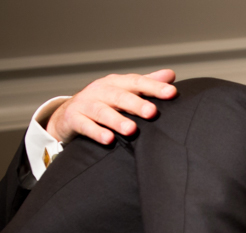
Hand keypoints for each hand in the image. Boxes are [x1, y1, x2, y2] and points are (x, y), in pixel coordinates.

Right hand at [46, 70, 177, 144]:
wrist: (68, 113)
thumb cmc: (104, 101)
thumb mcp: (124, 90)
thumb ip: (146, 84)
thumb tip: (170, 75)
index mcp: (117, 83)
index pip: (137, 82)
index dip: (154, 87)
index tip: (172, 93)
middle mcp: (101, 91)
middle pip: (120, 96)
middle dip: (136, 104)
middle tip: (152, 112)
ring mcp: (86, 104)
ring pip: (102, 111)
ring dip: (117, 120)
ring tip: (131, 130)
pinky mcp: (74, 119)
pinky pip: (85, 125)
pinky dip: (96, 132)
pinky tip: (108, 139)